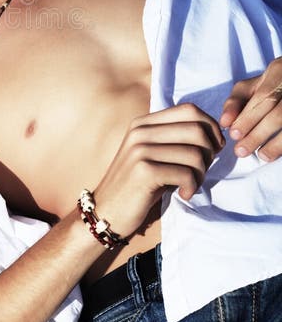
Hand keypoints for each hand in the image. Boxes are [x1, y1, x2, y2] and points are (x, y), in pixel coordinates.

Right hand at [93, 104, 223, 237]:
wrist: (106, 211)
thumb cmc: (137, 186)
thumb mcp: (153, 155)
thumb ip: (175, 140)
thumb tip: (215, 134)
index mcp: (143, 124)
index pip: (189, 110)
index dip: (211, 127)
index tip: (214, 148)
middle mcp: (140, 132)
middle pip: (197, 130)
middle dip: (210, 152)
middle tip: (202, 171)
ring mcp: (140, 150)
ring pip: (195, 154)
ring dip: (202, 174)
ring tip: (191, 185)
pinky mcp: (144, 171)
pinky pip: (186, 174)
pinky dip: (192, 187)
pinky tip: (184, 194)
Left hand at [220, 57, 281, 159]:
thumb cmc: (270, 85)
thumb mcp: (251, 86)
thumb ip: (235, 102)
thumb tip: (225, 123)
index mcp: (279, 71)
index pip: (264, 98)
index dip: (248, 118)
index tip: (233, 134)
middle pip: (279, 114)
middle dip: (257, 134)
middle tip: (240, 150)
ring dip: (276, 144)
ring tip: (261, 156)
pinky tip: (277, 154)